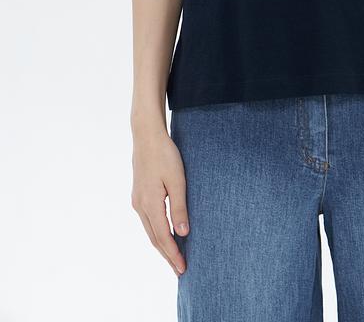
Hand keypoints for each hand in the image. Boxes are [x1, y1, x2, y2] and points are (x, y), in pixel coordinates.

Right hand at [131, 127, 189, 275]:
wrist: (146, 136)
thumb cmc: (165, 155)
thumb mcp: (177, 180)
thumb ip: (179, 207)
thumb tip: (182, 233)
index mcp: (150, 204)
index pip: (163, 237)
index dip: (173, 255)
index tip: (182, 268)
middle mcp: (140, 206)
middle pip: (154, 238)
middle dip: (167, 255)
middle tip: (180, 270)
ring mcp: (137, 201)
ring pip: (150, 231)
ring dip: (162, 246)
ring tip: (173, 258)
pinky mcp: (139, 195)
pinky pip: (148, 221)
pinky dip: (157, 233)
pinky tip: (164, 235)